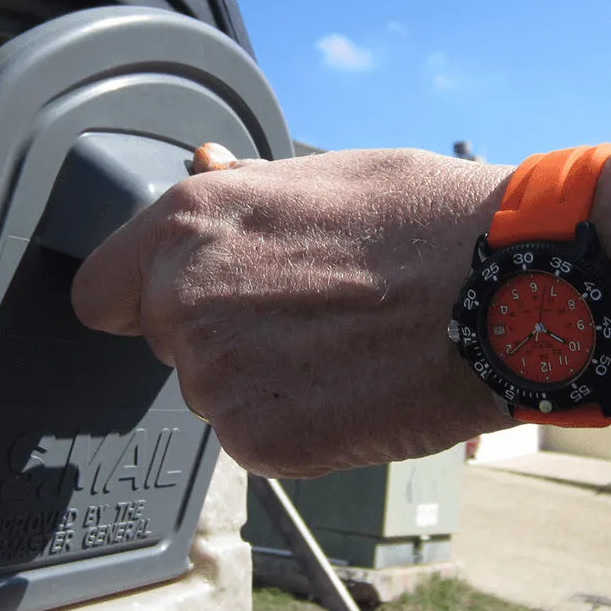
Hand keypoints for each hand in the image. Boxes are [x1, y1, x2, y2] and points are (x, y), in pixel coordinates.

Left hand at [70, 146, 516, 476]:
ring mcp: (218, 378)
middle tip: (308, 312)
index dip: (141, 298)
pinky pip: (259, 438)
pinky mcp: (260, 442)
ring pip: (218, 393)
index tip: (178, 304)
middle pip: (170, 343)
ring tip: (346, 345)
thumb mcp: (325, 175)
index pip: (101, 292)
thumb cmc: (428, 220)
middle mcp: (183, 301)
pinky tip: (356, 387)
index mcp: (187, 225)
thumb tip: (201, 168)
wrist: (509, 290)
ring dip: (263, 381)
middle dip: (221, 333)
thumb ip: (243, 191)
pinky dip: (299, 425)